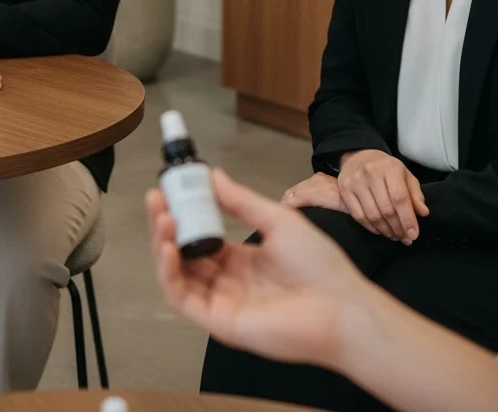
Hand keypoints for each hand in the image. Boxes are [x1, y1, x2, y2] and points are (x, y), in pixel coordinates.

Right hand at [147, 169, 370, 370]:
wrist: (341, 305)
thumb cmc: (319, 264)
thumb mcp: (278, 221)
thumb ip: (242, 201)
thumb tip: (213, 175)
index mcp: (240, 259)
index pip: (200, 236)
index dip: (183, 213)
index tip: (170, 188)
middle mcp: (226, 280)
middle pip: (183, 254)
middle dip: (166, 225)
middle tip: (156, 198)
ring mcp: (221, 302)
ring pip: (177, 275)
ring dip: (163, 246)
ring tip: (162, 217)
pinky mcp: (220, 322)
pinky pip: (184, 300)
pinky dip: (169, 274)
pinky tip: (169, 248)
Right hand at [337, 149, 428, 243]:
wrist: (359, 157)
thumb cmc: (386, 169)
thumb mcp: (405, 176)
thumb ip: (415, 194)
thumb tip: (422, 213)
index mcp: (390, 167)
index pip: (400, 198)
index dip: (408, 219)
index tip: (414, 235)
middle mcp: (370, 172)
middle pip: (387, 209)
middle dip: (398, 228)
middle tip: (405, 238)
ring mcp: (355, 181)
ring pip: (373, 215)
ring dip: (386, 231)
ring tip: (394, 236)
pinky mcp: (345, 189)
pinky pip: (359, 216)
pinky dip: (371, 228)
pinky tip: (380, 230)